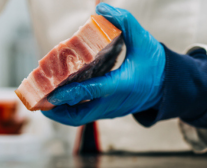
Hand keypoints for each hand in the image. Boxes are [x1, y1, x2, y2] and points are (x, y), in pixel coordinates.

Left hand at [42, 3, 164, 125]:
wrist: (168, 87)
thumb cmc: (154, 64)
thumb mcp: (143, 40)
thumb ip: (124, 22)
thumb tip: (100, 8)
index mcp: (123, 85)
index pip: (95, 90)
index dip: (73, 93)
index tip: (52, 93)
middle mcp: (114, 102)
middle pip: (81, 114)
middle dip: (58, 112)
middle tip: (38, 101)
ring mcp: (110, 110)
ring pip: (81, 118)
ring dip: (60, 112)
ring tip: (41, 100)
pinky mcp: (108, 112)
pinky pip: (85, 114)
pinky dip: (69, 109)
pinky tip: (55, 97)